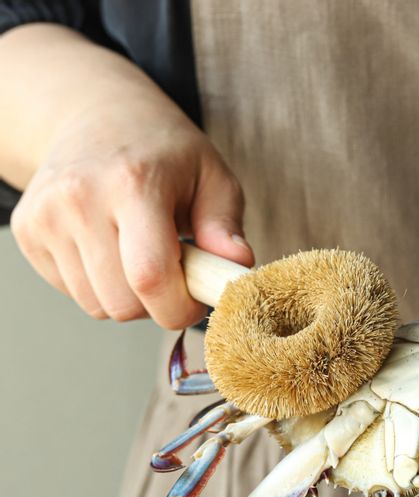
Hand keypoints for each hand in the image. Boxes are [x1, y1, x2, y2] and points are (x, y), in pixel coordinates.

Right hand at [11, 102, 252, 327]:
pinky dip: (100, 286)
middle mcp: (79, 198)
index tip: (196, 300)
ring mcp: (46, 215)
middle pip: (123, 303)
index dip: (179, 307)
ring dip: (128, 297)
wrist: (97, 114)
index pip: (151, 277)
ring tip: (140, 254)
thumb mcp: (212, 176)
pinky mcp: (27, 232)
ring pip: (97, 306)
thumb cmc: (165, 151)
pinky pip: (74, 294)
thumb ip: (226, 226)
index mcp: (133, 183)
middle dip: (157, 304)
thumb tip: (238, 266)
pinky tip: (110, 248)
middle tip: (173, 271)